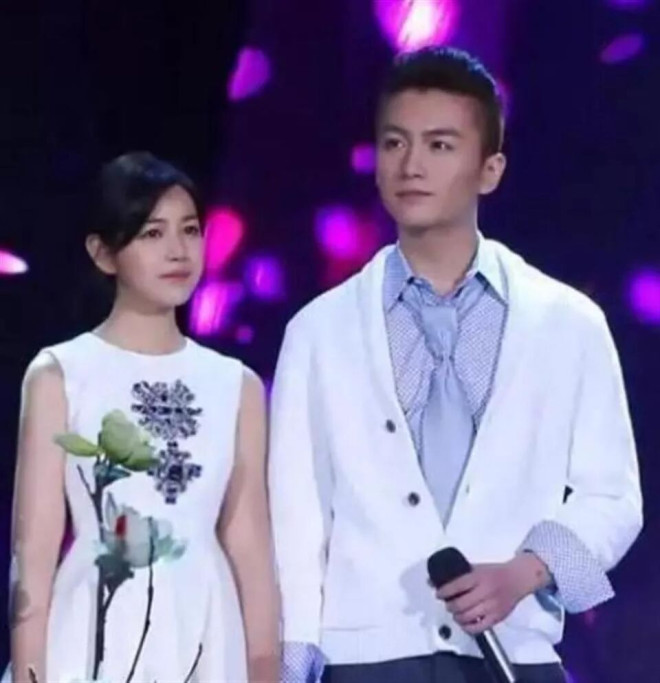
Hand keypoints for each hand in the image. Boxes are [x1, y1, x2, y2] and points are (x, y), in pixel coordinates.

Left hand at [434, 553, 550, 634]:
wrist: (518, 579)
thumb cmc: (495, 573)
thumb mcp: (476, 568)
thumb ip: (458, 574)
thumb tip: (435, 579)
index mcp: (479, 577)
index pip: (457, 586)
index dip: (444, 592)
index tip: (438, 594)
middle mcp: (485, 591)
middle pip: (461, 604)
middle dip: (450, 606)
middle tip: (448, 604)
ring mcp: (492, 605)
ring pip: (468, 617)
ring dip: (457, 617)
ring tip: (455, 613)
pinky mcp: (497, 617)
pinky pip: (479, 627)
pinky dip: (468, 628)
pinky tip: (465, 623)